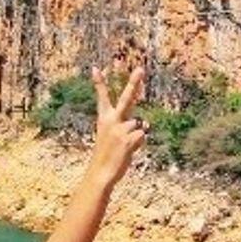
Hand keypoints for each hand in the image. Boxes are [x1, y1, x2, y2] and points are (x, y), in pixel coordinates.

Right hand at [87, 66, 148, 186]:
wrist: (100, 173)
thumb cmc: (106, 156)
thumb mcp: (111, 138)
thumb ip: (126, 127)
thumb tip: (145, 125)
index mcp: (104, 119)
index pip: (102, 98)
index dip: (99, 83)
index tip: (95, 68)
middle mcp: (111, 121)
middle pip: (126, 99)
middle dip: (133, 84)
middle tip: (140, 69)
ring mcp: (120, 129)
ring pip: (139, 124)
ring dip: (136, 136)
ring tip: (124, 147)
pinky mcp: (128, 139)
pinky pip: (142, 136)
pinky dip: (139, 144)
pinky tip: (128, 151)